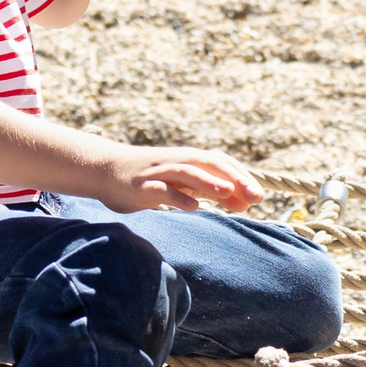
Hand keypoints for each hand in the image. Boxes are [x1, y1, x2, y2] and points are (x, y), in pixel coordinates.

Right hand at [97, 146, 262, 214]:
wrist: (106, 170)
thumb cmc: (151, 178)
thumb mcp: (184, 184)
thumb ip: (212, 190)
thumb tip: (245, 202)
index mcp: (189, 159)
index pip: (221, 163)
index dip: (241, 176)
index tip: (259, 195)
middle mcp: (177, 161)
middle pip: (210, 165)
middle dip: (233, 179)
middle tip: (254, 196)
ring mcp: (159, 173)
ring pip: (188, 173)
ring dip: (209, 182)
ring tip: (227, 193)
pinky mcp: (142, 186)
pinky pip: (162, 191)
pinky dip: (178, 197)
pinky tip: (193, 207)